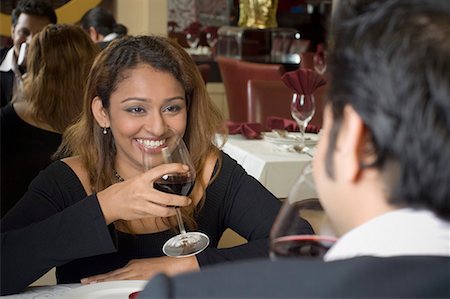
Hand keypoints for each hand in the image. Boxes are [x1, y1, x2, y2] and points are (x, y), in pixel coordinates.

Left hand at [80, 255, 198, 283]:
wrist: (179, 263)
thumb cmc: (166, 267)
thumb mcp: (147, 272)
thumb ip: (137, 278)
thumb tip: (129, 290)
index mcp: (134, 266)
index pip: (114, 274)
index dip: (102, 277)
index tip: (91, 279)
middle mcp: (133, 268)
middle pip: (112, 275)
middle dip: (98, 278)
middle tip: (85, 281)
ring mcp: (137, 271)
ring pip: (116, 277)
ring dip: (102, 279)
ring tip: (90, 282)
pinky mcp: (142, 275)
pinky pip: (125, 280)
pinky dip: (115, 281)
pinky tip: (108, 283)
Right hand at [97, 163, 191, 223]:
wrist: (109, 203)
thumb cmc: (123, 190)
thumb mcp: (136, 179)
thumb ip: (150, 179)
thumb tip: (167, 176)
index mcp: (141, 179)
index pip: (160, 170)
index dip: (174, 168)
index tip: (184, 168)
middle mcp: (142, 192)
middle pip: (166, 198)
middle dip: (180, 200)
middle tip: (187, 200)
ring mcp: (142, 205)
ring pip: (163, 210)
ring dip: (175, 210)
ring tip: (180, 207)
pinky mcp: (142, 214)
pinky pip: (157, 214)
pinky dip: (165, 213)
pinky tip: (169, 211)